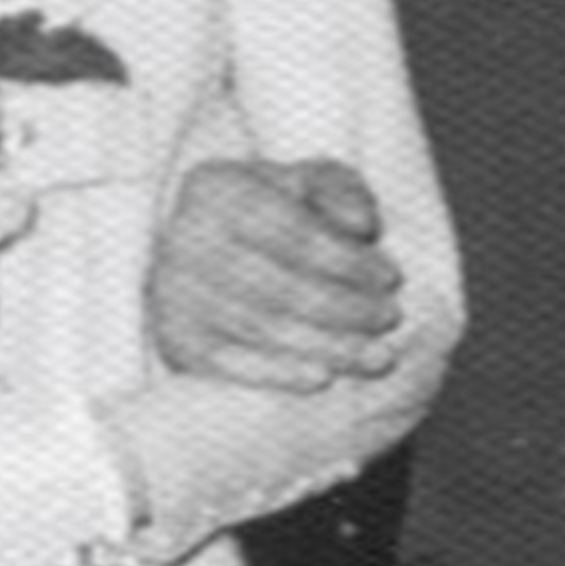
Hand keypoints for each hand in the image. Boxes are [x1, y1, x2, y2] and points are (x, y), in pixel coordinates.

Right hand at [150, 156, 405, 391]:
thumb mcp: (309, 187)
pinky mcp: (173, 339)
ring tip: (377, 356)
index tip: (391, 278)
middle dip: (346, 306)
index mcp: (216, 187)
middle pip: (279, 283)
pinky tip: (321, 378)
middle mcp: (183, 237)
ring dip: (328, 346)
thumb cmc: (276, 216)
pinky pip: (231, 364)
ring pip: (262, 327)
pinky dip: (278, 373)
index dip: (348, 259)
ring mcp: (173, 292)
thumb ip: (341, 190)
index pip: (292, 230)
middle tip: (389, 319)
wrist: (211, 258)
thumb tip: (361, 223)